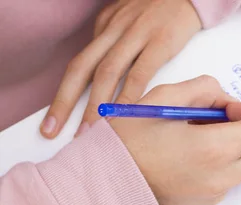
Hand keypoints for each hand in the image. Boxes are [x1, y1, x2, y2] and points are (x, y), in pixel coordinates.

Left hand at [40, 0, 201, 138]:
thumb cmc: (164, 9)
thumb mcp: (131, 18)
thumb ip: (116, 42)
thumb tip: (105, 74)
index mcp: (105, 26)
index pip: (78, 65)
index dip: (62, 95)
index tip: (52, 122)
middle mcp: (114, 29)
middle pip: (82, 69)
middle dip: (66, 102)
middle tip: (55, 131)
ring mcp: (136, 34)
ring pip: (107, 73)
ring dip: (97, 105)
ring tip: (92, 132)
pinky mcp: (160, 41)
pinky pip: (141, 72)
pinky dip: (131, 95)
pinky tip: (127, 115)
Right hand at [109, 75, 240, 204]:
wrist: (101, 189)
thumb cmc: (126, 143)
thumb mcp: (161, 99)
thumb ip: (204, 90)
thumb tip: (226, 101)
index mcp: (216, 148)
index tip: (227, 109)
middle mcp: (225, 175)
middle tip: (232, 123)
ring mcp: (218, 192)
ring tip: (205, 136)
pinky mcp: (209, 201)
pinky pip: (234, 177)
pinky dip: (226, 161)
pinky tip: (191, 152)